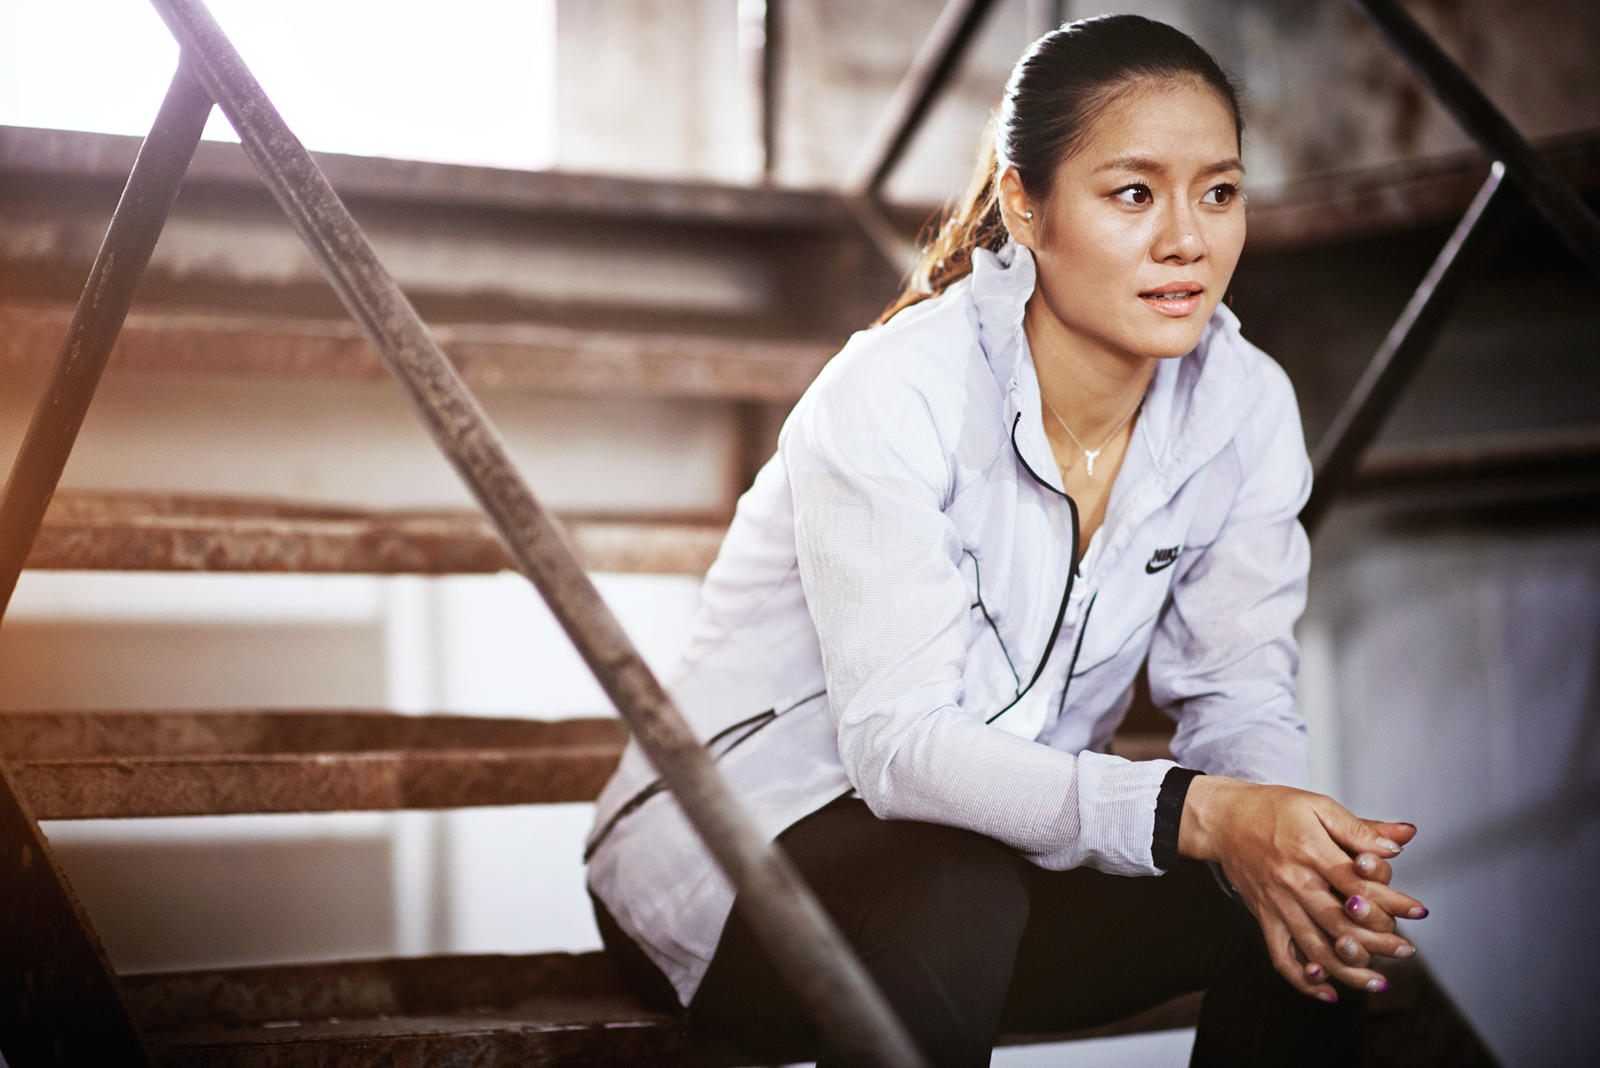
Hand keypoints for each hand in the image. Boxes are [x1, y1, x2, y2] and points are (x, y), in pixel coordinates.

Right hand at [1179, 776, 1427, 1001]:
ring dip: (1349, 970)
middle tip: (1405, 950)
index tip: (1418, 911)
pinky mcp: (1264, 917)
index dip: (1393, 901)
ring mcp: (1277, 904)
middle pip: (1341, 924)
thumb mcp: (1318, 806)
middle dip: (1379, 942)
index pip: (1358, 885)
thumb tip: (1399, 842)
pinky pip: (1281, 957)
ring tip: (1378, 982)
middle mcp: (1293, 882)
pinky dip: (1303, 980)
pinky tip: (1326, 991)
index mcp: (1310, 851)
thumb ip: (1359, 827)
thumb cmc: (1272, 809)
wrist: (1223, 819)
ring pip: (1315, 948)